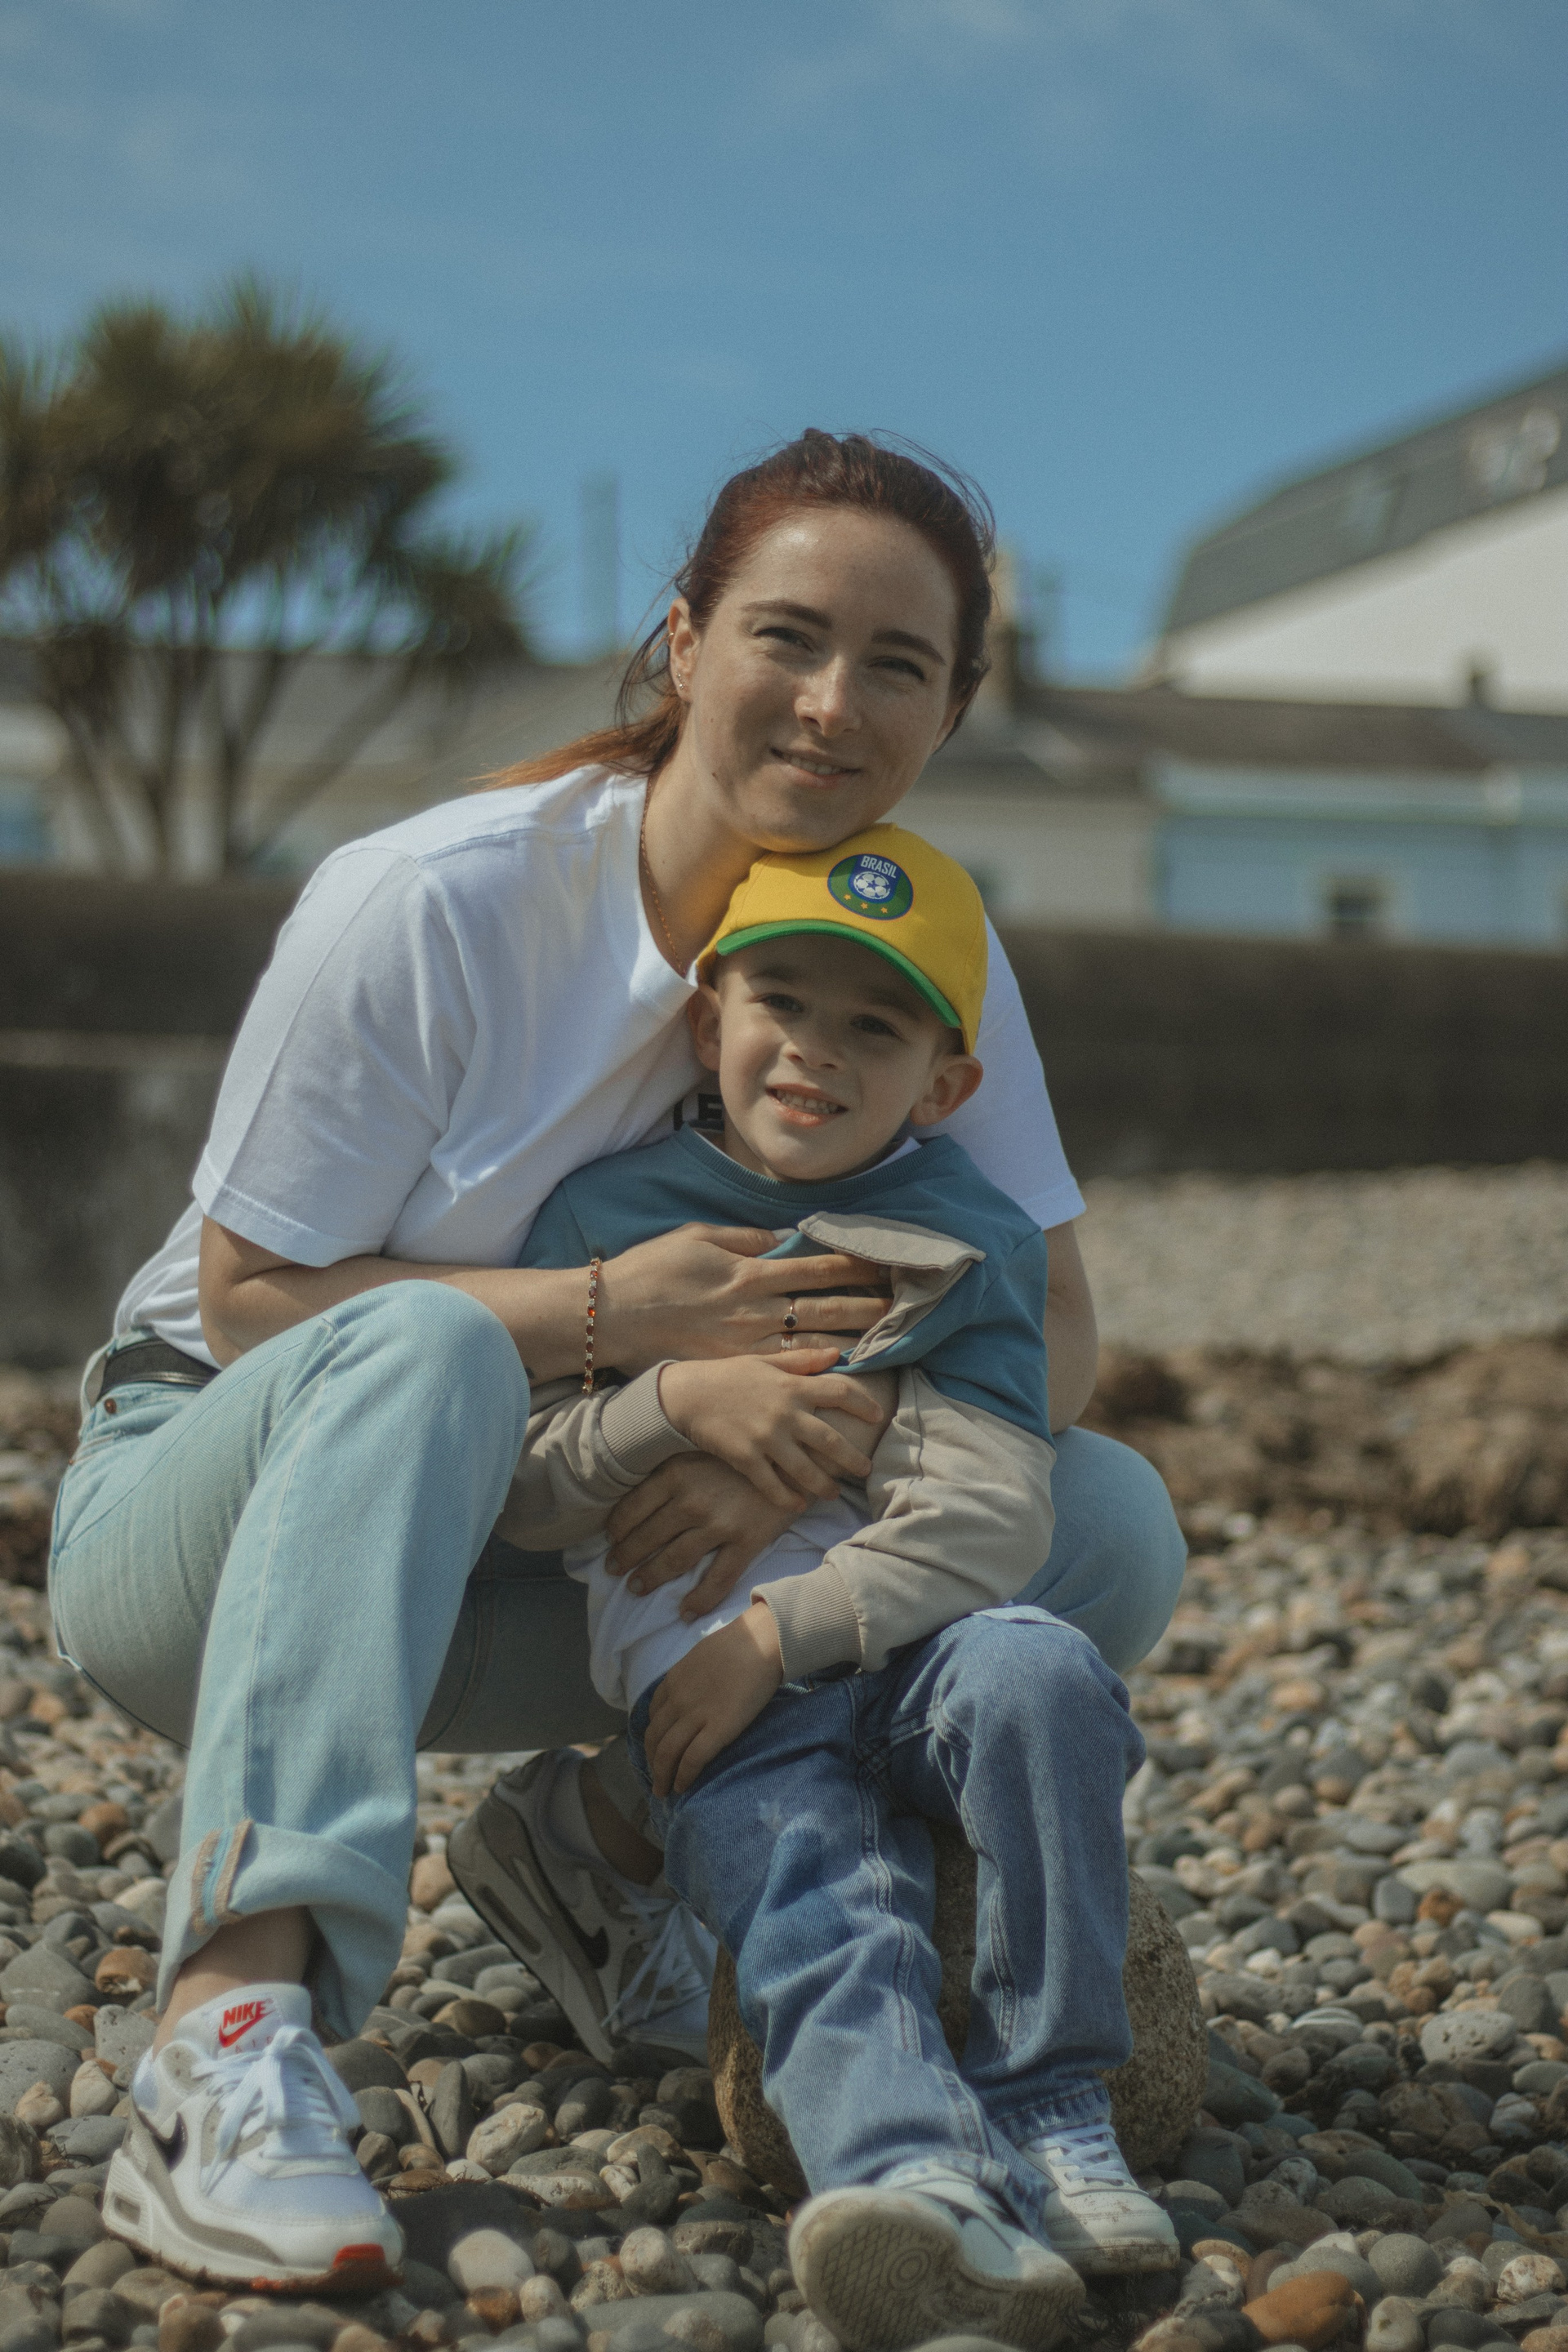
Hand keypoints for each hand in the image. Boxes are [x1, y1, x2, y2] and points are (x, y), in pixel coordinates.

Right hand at [595, 1224, 890, 1374]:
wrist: (612, 1314)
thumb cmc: (651, 1269)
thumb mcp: (696, 1236)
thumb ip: (741, 1237)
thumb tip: (780, 1238)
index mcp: (748, 1270)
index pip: (814, 1266)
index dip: (853, 1265)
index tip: (884, 1264)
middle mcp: (754, 1308)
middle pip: (823, 1307)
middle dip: (866, 1305)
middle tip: (902, 1306)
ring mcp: (744, 1342)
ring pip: (810, 1342)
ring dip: (850, 1340)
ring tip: (885, 1340)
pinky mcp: (731, 1366)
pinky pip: (781, 1370)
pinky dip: (813, 1369)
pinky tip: (841, 1369)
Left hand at [606, 1456, 802, 1614]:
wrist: (794, 1454)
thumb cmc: (742, 1450)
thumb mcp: (699, 1448)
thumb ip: (671, 1470)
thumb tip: (638, 1496)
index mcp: (676, 1473)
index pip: (633, 1508)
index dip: (618, 1529)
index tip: (611, 1540)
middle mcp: (692, 1500)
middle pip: (648, 1537)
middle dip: (626, 1557)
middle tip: (614, 1570)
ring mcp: (720, 1524)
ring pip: (675, 1560)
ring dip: (652, 1577)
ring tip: (637, 1588)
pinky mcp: (746, 1541)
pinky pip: (718, 1579)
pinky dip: (699, 1599)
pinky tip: (685, 1612)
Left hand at [646, 1607, 783, 1795]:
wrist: (762, 1640)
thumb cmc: (742, 1642)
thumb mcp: (703, 1655)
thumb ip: (693, 1675)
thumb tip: (698, 1687)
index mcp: (674, 1680)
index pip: (653, 1715)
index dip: (652, 1736)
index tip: (656, 1749)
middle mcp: (678, 1700)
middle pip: (655, 1737)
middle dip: (652, 1761)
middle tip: (655, 1777)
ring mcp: (696, 1715)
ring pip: (667, 1753)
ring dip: (662, 1776)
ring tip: (663, 1791)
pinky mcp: (718, 1729)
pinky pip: (692, 1759)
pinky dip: (683, 1777)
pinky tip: (682, 1787)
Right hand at [657, 1356, 884, 1508]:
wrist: (685, 1395)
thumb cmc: (726, 1376)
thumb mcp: (765, 1361)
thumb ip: (802, 1361)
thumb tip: (836, 1354)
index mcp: (792, 1386)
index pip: (841, 1391)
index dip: (864, 1403)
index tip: (878, 1416)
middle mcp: (785, 1413)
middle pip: (831, 1439)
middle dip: (852, 1457)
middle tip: (864, 1469)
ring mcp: (766, 1437)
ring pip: (807, 1469)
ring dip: (825, 1484)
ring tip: (834, 1493)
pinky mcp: (746, 1458)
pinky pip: (773, 1485)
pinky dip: (788, 1498)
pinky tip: (797, 1505)